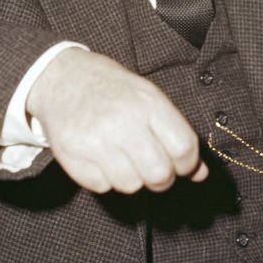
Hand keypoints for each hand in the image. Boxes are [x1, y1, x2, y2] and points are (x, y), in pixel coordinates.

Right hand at [27, 49, 207, 193]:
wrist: (62, 76)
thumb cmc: (112, 88)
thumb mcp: (148, 98)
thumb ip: (176, 134)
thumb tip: (200, 173)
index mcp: (147, 103)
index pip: (183, 148)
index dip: (188, 164)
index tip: (181, 164)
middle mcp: (122, 121)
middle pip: (159, 174)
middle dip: (161, 179)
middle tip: (154, 168)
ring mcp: (95, 140)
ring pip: (131, 185)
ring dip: (132, 178)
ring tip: (124, 157)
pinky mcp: (72, 156)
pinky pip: (102, 186)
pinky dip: (105, 178)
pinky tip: (101, 156)